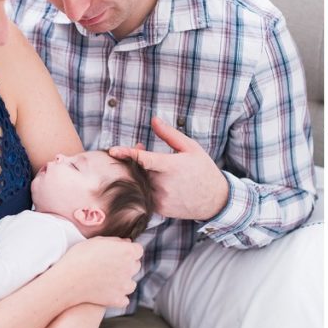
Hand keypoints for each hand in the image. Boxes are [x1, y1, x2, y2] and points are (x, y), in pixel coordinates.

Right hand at [57, 237, 141, 308]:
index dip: (128, 251)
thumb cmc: (78, 258)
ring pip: (131, 283)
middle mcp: (130, 268)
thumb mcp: (96, 241)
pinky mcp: (118, 299)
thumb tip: (126, 243)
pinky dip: (118, 297)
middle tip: (109, 266)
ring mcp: (125, 285)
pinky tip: (107, 293)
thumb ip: (115, 241)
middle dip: (126, 265)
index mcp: (127, 251)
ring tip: (107, 280)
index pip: (138, 250)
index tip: (119, 253)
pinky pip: (124, 299)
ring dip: (123, 282)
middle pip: (135, 265)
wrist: (67, 280)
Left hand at [108, 116, 228, 220]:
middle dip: (133, 159)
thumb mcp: (191, 148)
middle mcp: (164, 184)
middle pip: (137, 171)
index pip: (143, 159)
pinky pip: (144, 195)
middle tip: (139, 149)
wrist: (215, 199)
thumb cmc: (203, 169)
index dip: (126, 153)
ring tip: (149, 165)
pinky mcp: (159, 208)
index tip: (113, 150)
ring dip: (137, 173)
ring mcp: (161, 198)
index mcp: (171, 166)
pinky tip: (154, 180)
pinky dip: (144, 186)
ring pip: (139, 184)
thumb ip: (170, 134)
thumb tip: (154, 119)